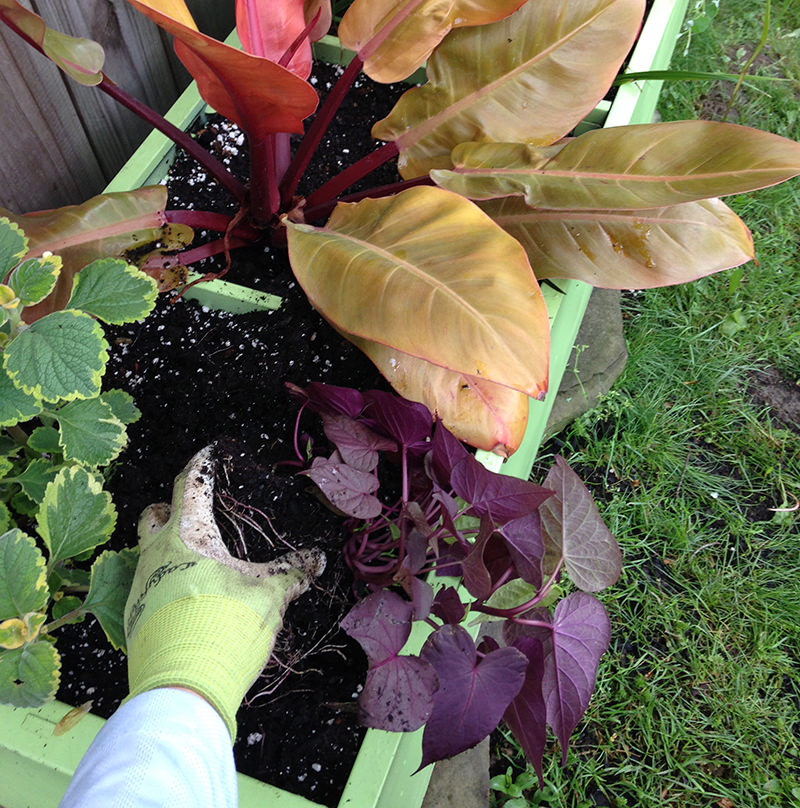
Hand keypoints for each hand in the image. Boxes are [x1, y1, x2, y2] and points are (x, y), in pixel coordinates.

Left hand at [124, 445, 324, 739]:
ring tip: (199, 560)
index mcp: (187, 535)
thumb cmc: (226, 624)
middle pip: (154, 514)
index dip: (200, 465)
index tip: (210, 454)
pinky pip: (148, 584)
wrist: (183, 687)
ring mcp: (140, 585)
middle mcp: (156, 552)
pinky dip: (166, 579)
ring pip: (148, 551)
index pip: (188, 484)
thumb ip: (293, 571)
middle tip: (195, 512)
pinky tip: (190, 597)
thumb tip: (317, 558)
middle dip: (170, 507)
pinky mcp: (135, 616)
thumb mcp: (270, 594)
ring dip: (168, 546)